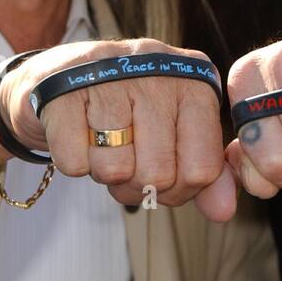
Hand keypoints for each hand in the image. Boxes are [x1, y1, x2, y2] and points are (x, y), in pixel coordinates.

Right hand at [0, 39, 236, 221]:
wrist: (58, 77)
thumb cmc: (127, 111)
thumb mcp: (173, 135)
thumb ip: (202, 172)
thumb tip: (223, 212)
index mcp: (194, 82)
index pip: (202, 168)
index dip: (178, 191)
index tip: (161, 177)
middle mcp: (157, 68)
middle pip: (159, 173)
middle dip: (137, 185)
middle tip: (125, 162)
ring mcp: (109, 72)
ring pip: (115, 168)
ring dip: (103, 172)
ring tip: (100, 144)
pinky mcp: (62, 86)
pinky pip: (74, 162)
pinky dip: (73, 162)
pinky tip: (76, 133)